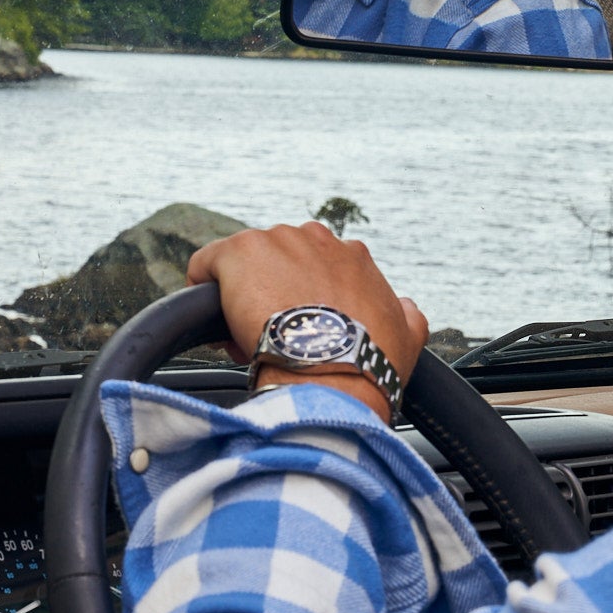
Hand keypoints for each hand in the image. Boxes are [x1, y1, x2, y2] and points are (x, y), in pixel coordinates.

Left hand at [185, 222, 427, 422]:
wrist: (334, 374)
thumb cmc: (370, 362)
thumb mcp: (409, 335)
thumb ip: (406, 314)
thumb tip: (406, 307)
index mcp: (352, 256)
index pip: (315, 270)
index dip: (303, 302)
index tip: (299, 333)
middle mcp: (315, 239)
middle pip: (278, 265)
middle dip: (272, 298)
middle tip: (273, 339)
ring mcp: (275, 241)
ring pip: (243, 267)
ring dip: (241, 299)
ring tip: (247, 340)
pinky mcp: (238, 252)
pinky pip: (206, 265)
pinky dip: (203, 290)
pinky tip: (212, 322)